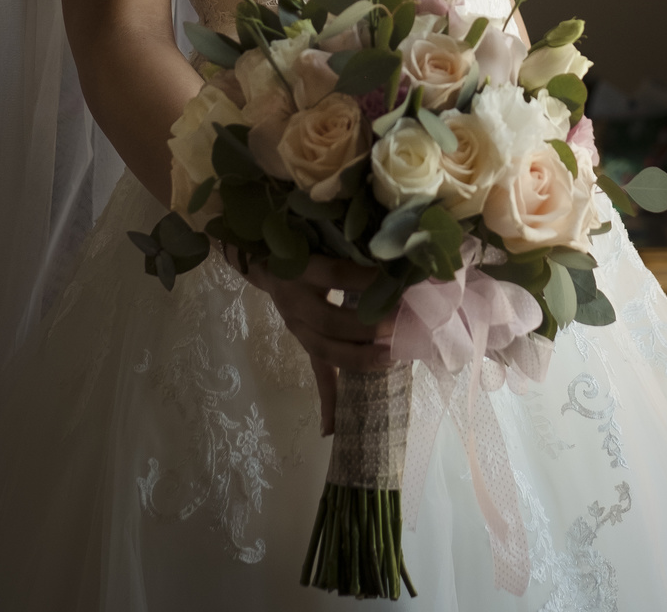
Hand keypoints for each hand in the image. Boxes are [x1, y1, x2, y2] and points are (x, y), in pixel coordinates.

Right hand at [226, 248, 395, 437]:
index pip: (335, 274)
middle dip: (368, 327)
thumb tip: (399, 250)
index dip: (365, 280)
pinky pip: (317, 374)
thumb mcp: (321, 238)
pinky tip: (331, 429)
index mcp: (302, 268)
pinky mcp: (303, 342)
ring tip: (391, 360)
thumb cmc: (305, 243)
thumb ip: (352, 246)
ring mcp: (297, 326)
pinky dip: (327, 402)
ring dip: (359, 359)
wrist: (266, 261)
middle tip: (401, 326)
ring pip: (325, 351)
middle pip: (330, 321)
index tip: (399, 280)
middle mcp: (296, 300)